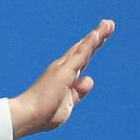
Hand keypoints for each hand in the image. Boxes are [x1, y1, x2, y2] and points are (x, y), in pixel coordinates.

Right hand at [9, 19, 114, 138]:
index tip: (102, 37)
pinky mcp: (64, 71)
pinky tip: (97, 35)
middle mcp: (64, 68)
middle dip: (98, 36)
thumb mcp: (68, 104)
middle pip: (84, 49)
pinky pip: (80, 55)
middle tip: (109, 23)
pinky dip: (89, 44)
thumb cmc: (44, 114)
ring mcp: (64, 68)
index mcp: (65, 77)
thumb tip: (89, 79)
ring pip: (84, 48)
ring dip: (97, 35)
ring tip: (109, 24)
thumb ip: (78, 92)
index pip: (82, 59)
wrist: (29, 116)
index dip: (92, 47)